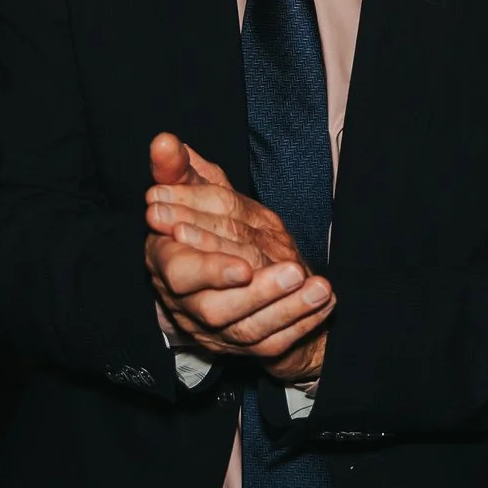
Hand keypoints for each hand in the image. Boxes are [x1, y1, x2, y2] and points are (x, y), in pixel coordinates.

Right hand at [144, 132, 334, 370]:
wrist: (223, 273)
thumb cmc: (202, 224)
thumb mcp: (190, 192)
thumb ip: (176, 169)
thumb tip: (165, 141)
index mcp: (167, 263)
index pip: (180, 273)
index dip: (210, 271)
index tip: (244, 265)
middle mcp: (186, 302)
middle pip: (215, 309)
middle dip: (258, 293)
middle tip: (294, 270)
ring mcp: (214, 330)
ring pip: (247, 330)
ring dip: (285, 309)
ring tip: (318, 287)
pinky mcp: (243, 345)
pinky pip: (272, 343)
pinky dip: (299, 324)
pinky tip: (323, 303)